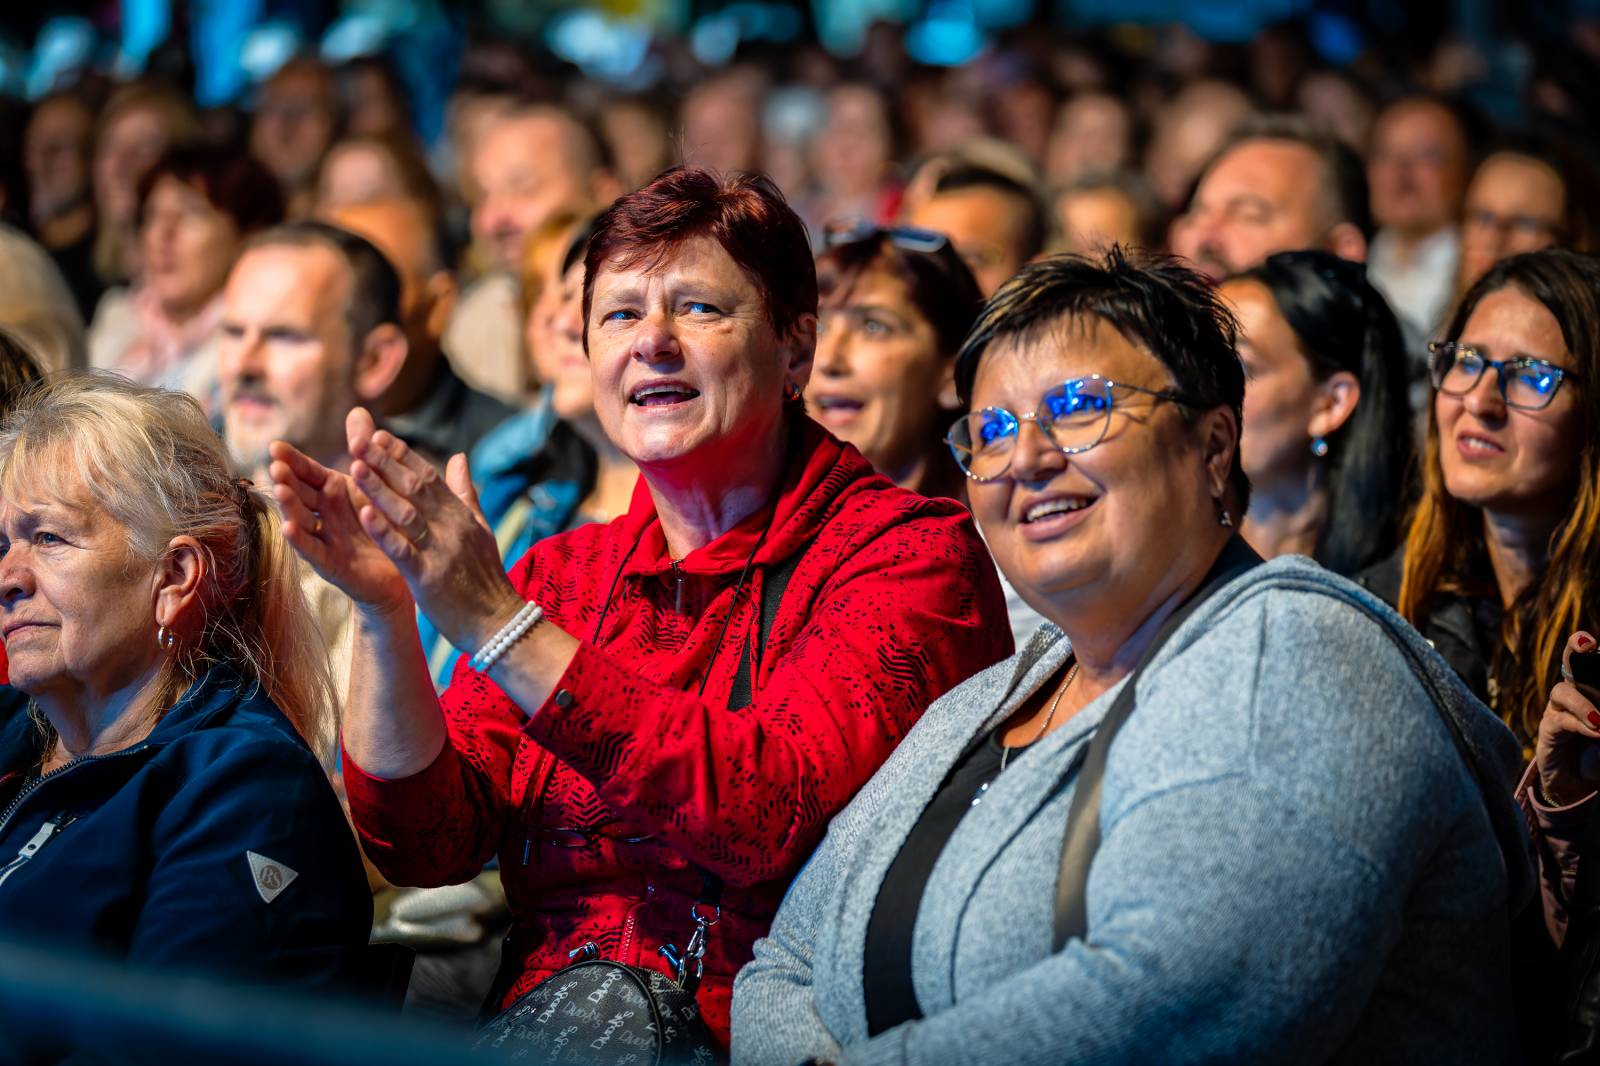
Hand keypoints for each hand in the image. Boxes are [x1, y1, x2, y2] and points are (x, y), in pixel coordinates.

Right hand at [268, 437, 410, 617]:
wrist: (407, 567)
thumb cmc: (386, 521)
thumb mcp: (376, 482)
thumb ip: (364, 447)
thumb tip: (357, 410)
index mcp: (334, 491)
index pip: (309, 471)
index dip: (293, 460)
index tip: (276, 446)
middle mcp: (324, 513)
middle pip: (300, 493)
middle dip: (287, 479)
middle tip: (275, 464)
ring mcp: (326, 538)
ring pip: (302, 519)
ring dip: (290, 505)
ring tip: (280, 489)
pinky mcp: (332, 564)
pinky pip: (313, 550)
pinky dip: (300, 540)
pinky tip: (289, 528)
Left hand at [343, 407, 525, 651]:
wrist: (498, 622)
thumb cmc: (486, 579)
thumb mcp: (480, 530)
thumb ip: (465, 493)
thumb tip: (458, 457)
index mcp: (461, 516)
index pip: (430, 478)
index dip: (403, 456)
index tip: (379, 436)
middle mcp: (452, 527)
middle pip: (415, 488)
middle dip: (385, 464)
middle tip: (358, 440)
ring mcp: (441, 551)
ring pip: (406, 513)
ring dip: (379, 489)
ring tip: (355, 466)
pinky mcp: (429, 577)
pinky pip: (403, 550)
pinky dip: (383, 531)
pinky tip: (363, 513)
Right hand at [1535, 631, 1599, 807]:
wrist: (1578, 785)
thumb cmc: (1597, 755)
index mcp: (1592, 691)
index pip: (1591, 665)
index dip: (1589, 650)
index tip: (1593, 642)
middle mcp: (1573, 694)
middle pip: (1571, 664)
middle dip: (1576, 649)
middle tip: (1587, 642)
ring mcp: (1557, 709)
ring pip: (1562, 691)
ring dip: (1583, 703)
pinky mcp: (1548, 729)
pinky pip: (1560, 720)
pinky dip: (1579, 723)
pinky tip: (1594, 730)